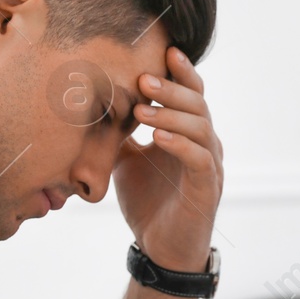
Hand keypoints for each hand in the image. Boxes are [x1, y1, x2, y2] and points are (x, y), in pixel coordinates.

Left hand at [113, 46, 223, 272]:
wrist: (160, 249)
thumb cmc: (147, 202)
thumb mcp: (125, 160)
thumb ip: (119, 133)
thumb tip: (90, 103)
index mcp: (188, 132)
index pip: (191, 92)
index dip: (181, 71)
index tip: (164, 49)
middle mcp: (204, 143)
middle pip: (198, 102)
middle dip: (171, 87)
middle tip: (143, 78)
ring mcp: (209, 165)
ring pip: (201, 126)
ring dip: (172, 113)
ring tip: (143, 107)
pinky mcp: (206, 188)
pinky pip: (198, 158)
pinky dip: (179, 143)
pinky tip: (158, 136)